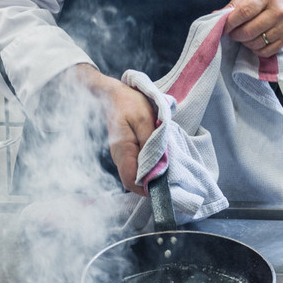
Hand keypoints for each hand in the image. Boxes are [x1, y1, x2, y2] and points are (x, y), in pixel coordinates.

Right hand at [73, 64, 156, 194]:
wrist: (112, 94)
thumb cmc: (130, 104)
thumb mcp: (145, 120)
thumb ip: (150, 144)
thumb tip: (155, 168)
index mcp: (123, 151)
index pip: (131, 181)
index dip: (147, 188)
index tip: (164, 185)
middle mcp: (119, 157)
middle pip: (133, 181)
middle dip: (150, 183)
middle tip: (169, 176)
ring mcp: (120, 155)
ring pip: (134, 173)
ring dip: (149, 174)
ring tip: (165, 166)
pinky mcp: (124, 151)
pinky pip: (134, 165)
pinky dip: (146, 166)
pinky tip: (157, 158)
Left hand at [223, 0, 282, 55]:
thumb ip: (234, 4)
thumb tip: (215, 16)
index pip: (244, 12)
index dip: (230, 23)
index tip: (223, 27)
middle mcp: (277, 11)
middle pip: (249, 30)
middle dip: (235, 34)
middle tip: (232, 32)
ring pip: (257, 43)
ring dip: (245, 42)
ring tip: (244, 35)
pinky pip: (267, 51)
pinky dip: (256, 49)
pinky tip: (255, 40)